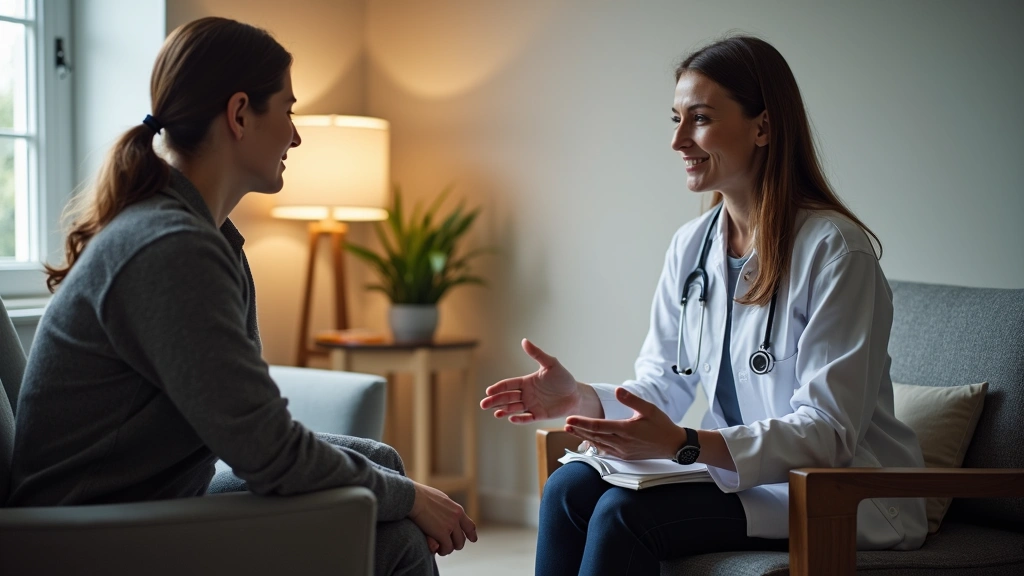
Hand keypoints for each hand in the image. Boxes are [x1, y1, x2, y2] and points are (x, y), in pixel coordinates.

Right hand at [408, 481, 477, 555]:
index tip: (473, 539)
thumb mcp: (440, 500)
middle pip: (462, 538)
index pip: (469, 525)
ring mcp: (450, 526)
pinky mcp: (442, 533)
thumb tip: (445, 511)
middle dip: (455, 544)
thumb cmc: (421, 496)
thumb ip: (446, 508)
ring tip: (440, 549)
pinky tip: (436, 550)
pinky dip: (442, 551)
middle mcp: (457, 518)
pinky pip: (446, 548)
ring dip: (447, 549)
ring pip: (455, 545)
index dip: (471, 534)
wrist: (413, 497)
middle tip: (447, 546)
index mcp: (457, 510)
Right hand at [479, 339, 580, 422]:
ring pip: (514, 408)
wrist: (576, 394)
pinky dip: (519, 419)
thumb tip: (524, 340)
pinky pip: (526, 418)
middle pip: (507, 398)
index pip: (509, 385)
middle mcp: (526, 394)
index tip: (489, 391)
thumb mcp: (550, 364)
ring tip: (495, 413)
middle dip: (495, 401)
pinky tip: (511, 418)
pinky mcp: (539, 415)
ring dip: (504, 410)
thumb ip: (537, 354)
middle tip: (483, 404)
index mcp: (526, 382)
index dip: (498, 388)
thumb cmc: (563, 378)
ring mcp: (531, 405)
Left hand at [565, 387, 684, 459]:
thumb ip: (631, 400)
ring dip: (583, 437)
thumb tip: (617, 390)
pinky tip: (588, 441)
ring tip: (572, 431)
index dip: (582, 422)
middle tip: (566, 423)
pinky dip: (595, 445)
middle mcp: (622, 443)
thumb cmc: (662, 425)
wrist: (673, 445)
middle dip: (578, 430)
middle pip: (594, 436)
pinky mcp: (625, 456)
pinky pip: (606, 450)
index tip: (570, 418)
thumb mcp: (649, 408)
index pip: (598, 426)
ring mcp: (623, 452)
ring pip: (598, 444)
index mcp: (626, 430)